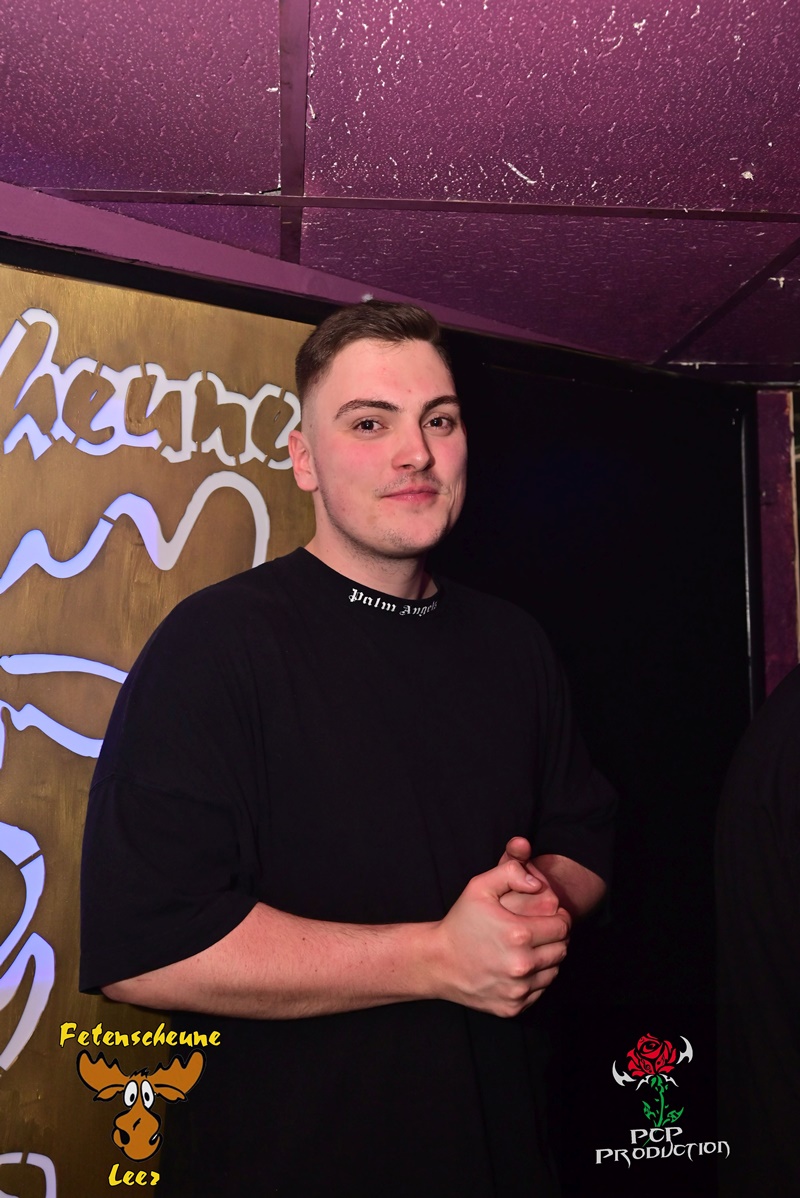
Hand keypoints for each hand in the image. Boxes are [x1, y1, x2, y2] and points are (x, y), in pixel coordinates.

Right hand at [430, 856, 569, 1017]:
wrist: (438, 961)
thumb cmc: (460, 922)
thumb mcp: (479, 886)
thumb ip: (512, 871)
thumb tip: (538, 883)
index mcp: (519, 934)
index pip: (563, 926)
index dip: (559, 917)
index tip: (549, 915)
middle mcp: (522, 965)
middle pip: (562, 949)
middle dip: (555, 937)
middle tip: (540, 930)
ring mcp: (518, 990)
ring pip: (554, 971)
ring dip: (547, 958)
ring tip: (529, 947)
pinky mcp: (513, 1007)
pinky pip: (540, 991)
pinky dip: (535, 979)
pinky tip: (518, 966)